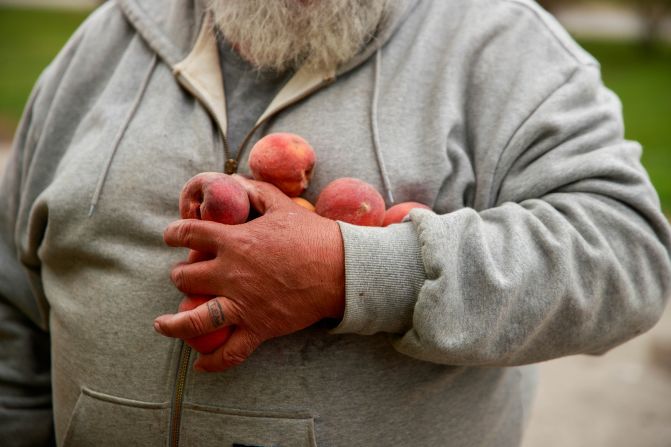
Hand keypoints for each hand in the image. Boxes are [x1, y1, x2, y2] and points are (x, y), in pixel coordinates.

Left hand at [154, 176, 344, 370]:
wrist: (340, 269)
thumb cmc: (312, 235)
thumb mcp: (281, 204)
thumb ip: (254, 191)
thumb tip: (234, 181)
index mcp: (234, 241)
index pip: (190, 235)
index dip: (174, 234)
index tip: (170, 236)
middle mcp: (231, 274)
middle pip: (185, 277)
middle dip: (179, 276)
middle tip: (184, 276)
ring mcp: (242, 304)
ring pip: (194, 319)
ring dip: (173, 323)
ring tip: (162, 324)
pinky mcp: (258, 327)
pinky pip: (229, 352)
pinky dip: (212, 362)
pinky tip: (199, 364)